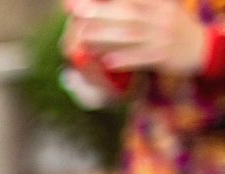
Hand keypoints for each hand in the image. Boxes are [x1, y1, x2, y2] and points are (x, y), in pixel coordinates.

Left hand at [67, 0, 207, 74]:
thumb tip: (111, 3)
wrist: (202, 47)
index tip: (83, 0)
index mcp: (158, 4)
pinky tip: (106, 61)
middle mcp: (161, 18)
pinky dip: (124, 59)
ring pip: (131, 36)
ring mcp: (162, 38)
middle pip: (127, 14)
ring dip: (105, 37)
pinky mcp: (163, 57)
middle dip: (101, 13)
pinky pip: (141, 58)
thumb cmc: (173, 26)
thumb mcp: (161, 8)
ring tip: (83, 36)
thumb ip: (139, 4)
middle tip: (78, 12)